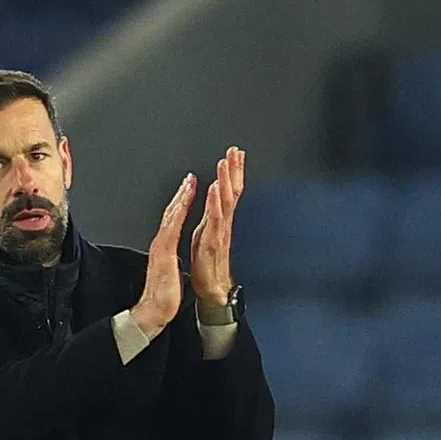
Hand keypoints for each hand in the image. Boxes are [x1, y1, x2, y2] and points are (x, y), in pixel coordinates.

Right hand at [131, 173, 197, 338]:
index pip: (173, 220)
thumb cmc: (163, 294)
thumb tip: (171, 251)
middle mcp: (161, 243)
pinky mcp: (164, 254)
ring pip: (170, 217)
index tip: (189, 188)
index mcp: (164, 246)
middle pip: (171, 213)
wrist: (154, 310)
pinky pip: (171, 230)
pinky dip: (177, 215)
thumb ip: (169, 256)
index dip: (181, 202)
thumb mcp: (169, 269)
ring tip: (189, 183)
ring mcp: (161, 247)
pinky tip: (183, 204)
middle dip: (181, 193)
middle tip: (190, 177)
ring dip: (180, 198)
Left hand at [190, 146, 244, 305]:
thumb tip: (213, 203)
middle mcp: (222, 224)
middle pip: (231, 192)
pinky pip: (215, 219)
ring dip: (225, 181)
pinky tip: (216, 189)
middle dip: (233, 170)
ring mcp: (219, 232)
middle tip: (235, 151)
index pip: (228, 192)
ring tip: (225, 163)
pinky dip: (215, 202)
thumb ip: (211, 218)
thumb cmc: (207, 264)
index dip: (231, 173)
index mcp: (218, 221)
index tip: (234, 155)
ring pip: (225, 202)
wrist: (211, 288)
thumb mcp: (206, 235)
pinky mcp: (213, 242)